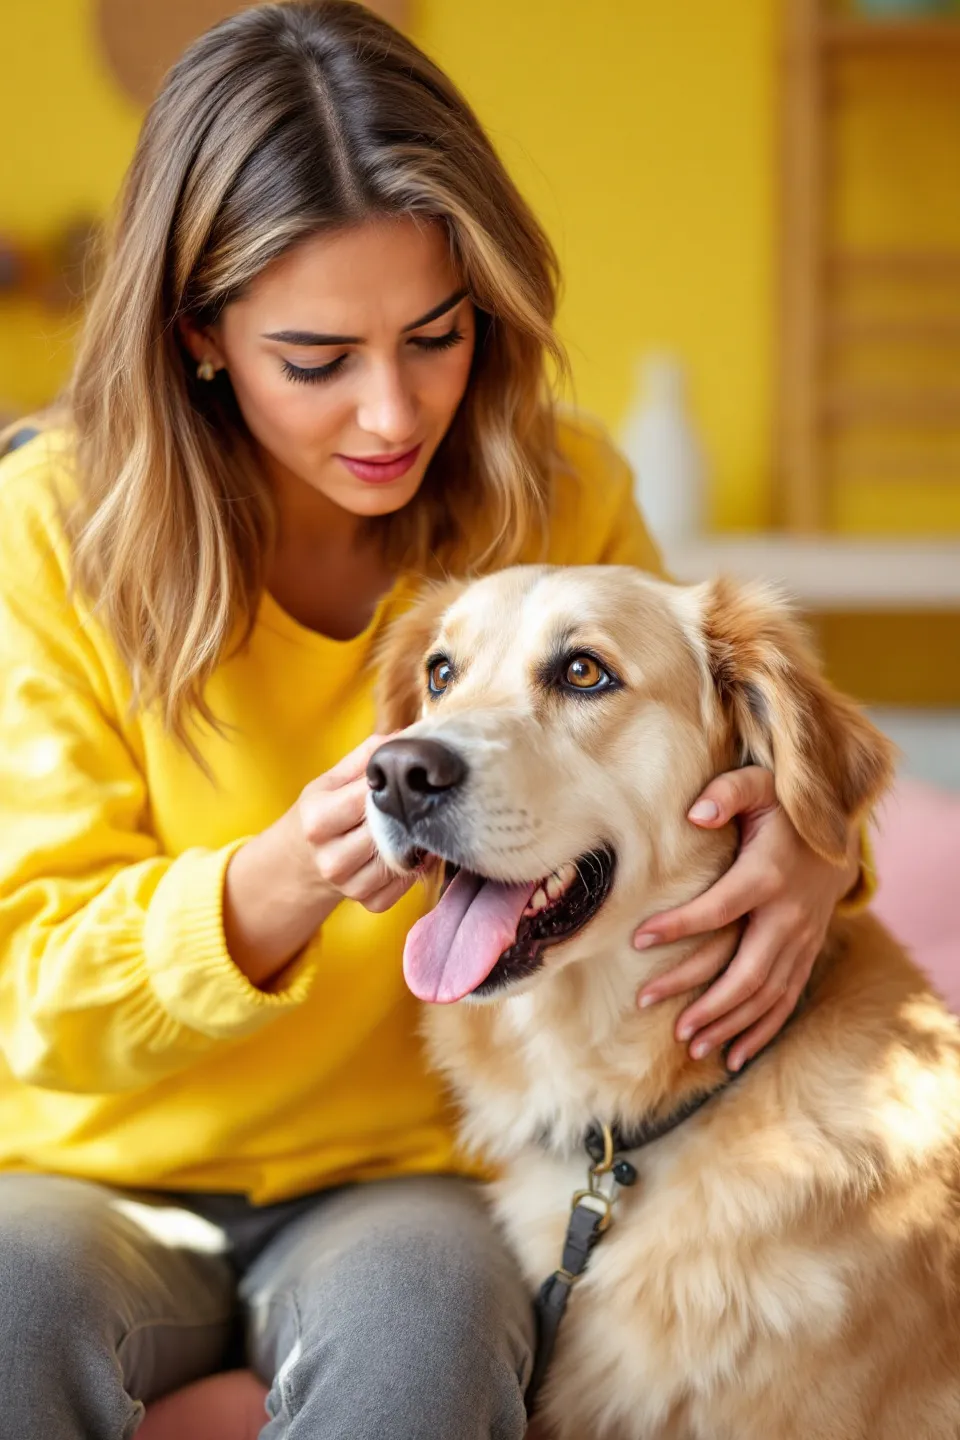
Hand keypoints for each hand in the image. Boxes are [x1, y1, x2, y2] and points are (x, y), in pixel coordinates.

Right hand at [296, 734, 414, 914]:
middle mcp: (331, 858)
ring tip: (421, 821)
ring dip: (418, 839)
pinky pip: (406, 885)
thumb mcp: (332, 780)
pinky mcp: (369, 903)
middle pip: (388, 829)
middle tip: (424, 796)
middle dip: (408, 811)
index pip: (368, 797)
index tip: (409, 771)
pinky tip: (413, 848)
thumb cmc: (322, 811)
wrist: (302, 861)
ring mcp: (350, 886)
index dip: (393, 782)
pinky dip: (417, 865)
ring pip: (402, 857)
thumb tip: (407, 733)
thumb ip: (366, 756)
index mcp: (318, 820)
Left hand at [634, 767, 858, 1072]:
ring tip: (686, 1042)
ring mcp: (801, 942)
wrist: (840, 836)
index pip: (719, 909)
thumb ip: (727, 793)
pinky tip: (731, 1056)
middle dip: (699, 994)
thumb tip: (695, 813)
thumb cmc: (786, 811)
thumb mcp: (761, 788)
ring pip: (765, 994)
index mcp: (768, 877)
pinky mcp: (806, 955)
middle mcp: (788, 917)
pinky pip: (785, 1001)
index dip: (679, 924)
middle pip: (744, 969)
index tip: (637, 939)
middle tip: (648, 1003)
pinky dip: (760, 1032)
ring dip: (726, 1023)